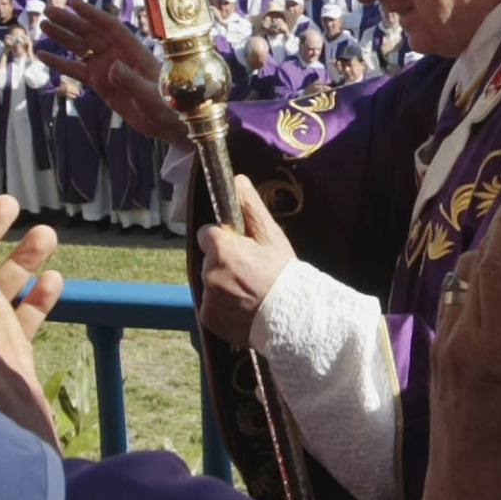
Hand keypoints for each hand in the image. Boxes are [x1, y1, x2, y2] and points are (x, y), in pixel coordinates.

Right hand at [39, 0, 188, 148]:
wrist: (170, 122)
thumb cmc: (169, 105)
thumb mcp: (151, 95)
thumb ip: (132, 81)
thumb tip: (112, 68)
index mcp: (134, 51)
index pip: (109, 27)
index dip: (92, 14)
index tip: (73, 2)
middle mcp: (118, 55)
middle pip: (90, 33)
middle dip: (70, 21)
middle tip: (49, 10)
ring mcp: (108, 68)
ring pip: (81, 48)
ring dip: (62, 37)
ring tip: (43, 25)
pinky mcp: (101, 84)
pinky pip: (77, 70)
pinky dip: (60, 63)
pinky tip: (43, 55)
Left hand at [197, 174, 294, 346]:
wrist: (293, 319)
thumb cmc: (283, 275)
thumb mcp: (270, 236)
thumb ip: (250, 207)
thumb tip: (237, 180)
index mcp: (221, 249)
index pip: (206, 234)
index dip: (223, 239)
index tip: (239, 247)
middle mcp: (209, 273)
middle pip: (208, 259)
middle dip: (223, 261)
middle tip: (249, 270)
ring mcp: (208, 298)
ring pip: (209, 282)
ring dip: (222, 283)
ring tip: (248, 291)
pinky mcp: (208, 318)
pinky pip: (210, 305)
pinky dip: (222, 306)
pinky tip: (242, 307)